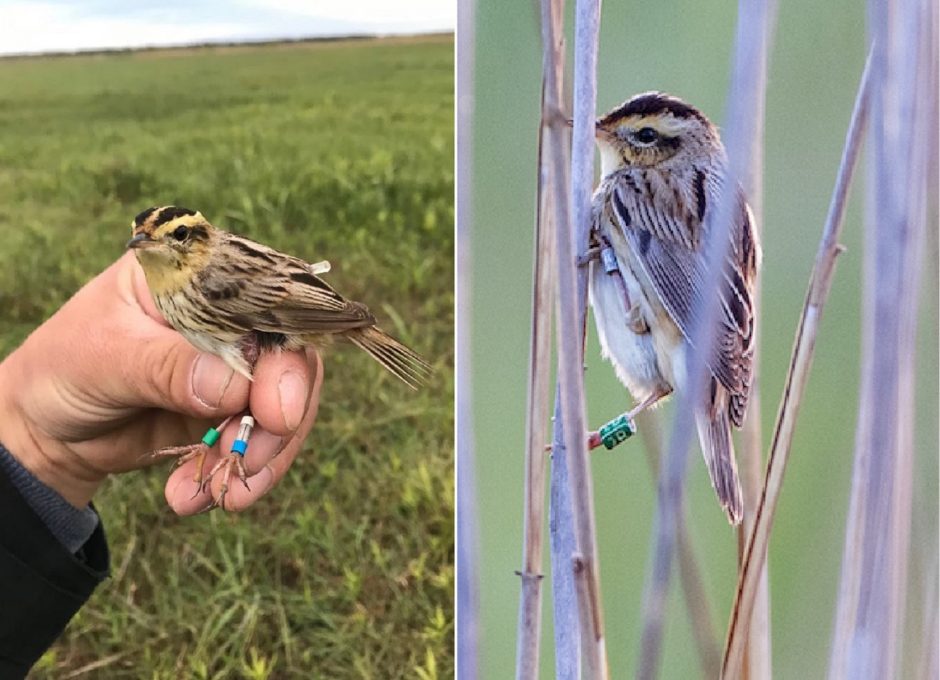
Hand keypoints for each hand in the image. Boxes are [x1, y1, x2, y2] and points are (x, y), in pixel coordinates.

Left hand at [0, 253, 320, 513]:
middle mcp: (232, 318)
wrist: (43, 427)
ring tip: (222, 495)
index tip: (278, 413)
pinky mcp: (231, 411)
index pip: (269, 306)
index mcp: (204, 277)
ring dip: (260, 459)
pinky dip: (236, 475)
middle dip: (280, 421)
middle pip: (293, 361)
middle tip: (250, 463)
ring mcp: (236, 367)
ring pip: (284, 410)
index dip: (286, 357)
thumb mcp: (104, 357)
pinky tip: (193, 497)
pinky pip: (258, 444)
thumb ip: (166, 366)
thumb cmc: (62, 366)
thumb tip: (234, 384)